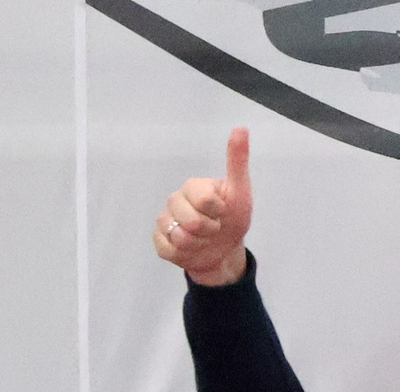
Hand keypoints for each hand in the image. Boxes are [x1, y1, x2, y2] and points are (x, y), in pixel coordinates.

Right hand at [153, 128, 253, 286]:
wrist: (225, 250)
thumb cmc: (232, 218)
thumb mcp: (240, 192)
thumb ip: (237, 162)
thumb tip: (240, 128)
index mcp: (193, 186)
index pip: (204, 200)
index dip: (219, 211)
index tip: (222, 211)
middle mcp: (174, 200)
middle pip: (192, 222)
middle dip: (210, 230)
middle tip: (214, 227)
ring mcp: (164, 220)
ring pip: (181, 238)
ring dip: (199, 244)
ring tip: (203, 238)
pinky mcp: (159, 241)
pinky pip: (169, 250)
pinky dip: (185, 254)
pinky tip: (191, 248)